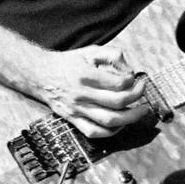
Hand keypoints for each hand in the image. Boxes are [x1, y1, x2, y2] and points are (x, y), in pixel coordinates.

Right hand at [26, 46, 149, 138]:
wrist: (41, 75)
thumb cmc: (68, 63)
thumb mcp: (90, 51)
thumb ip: (112, 55)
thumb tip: (130, 71)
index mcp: (85, 75)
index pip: (117, 83)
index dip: (132, 81)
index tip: (136, 78)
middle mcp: (81, 94)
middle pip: (117, 102)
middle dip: (137, 97)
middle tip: (143, 91)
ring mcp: (77, 109)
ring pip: (109, 120)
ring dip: (130, 118)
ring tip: (140, 111)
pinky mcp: (73, 120)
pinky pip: (95, 132)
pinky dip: (111, 132)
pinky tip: (121, 124)